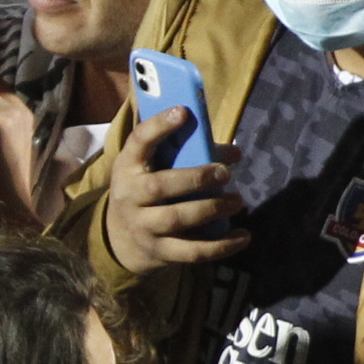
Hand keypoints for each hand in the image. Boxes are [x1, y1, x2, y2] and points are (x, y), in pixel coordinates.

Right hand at [102, 109, 245, 269]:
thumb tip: (235, 152)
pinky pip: (191, 251)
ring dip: (211, 209)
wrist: (121, 239)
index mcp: (128, 167)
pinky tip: (243, 237)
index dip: (159, 126)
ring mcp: (143, 226)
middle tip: (224, 172)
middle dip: (195, 178)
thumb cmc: (147, 192)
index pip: (138, 142)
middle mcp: (130, 197)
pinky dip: (220, 247)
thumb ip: (189, 155)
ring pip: (176, 219)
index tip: (183, 111)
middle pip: (160, 187)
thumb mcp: (154, 169)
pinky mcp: (159, 252)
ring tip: (238, 200)